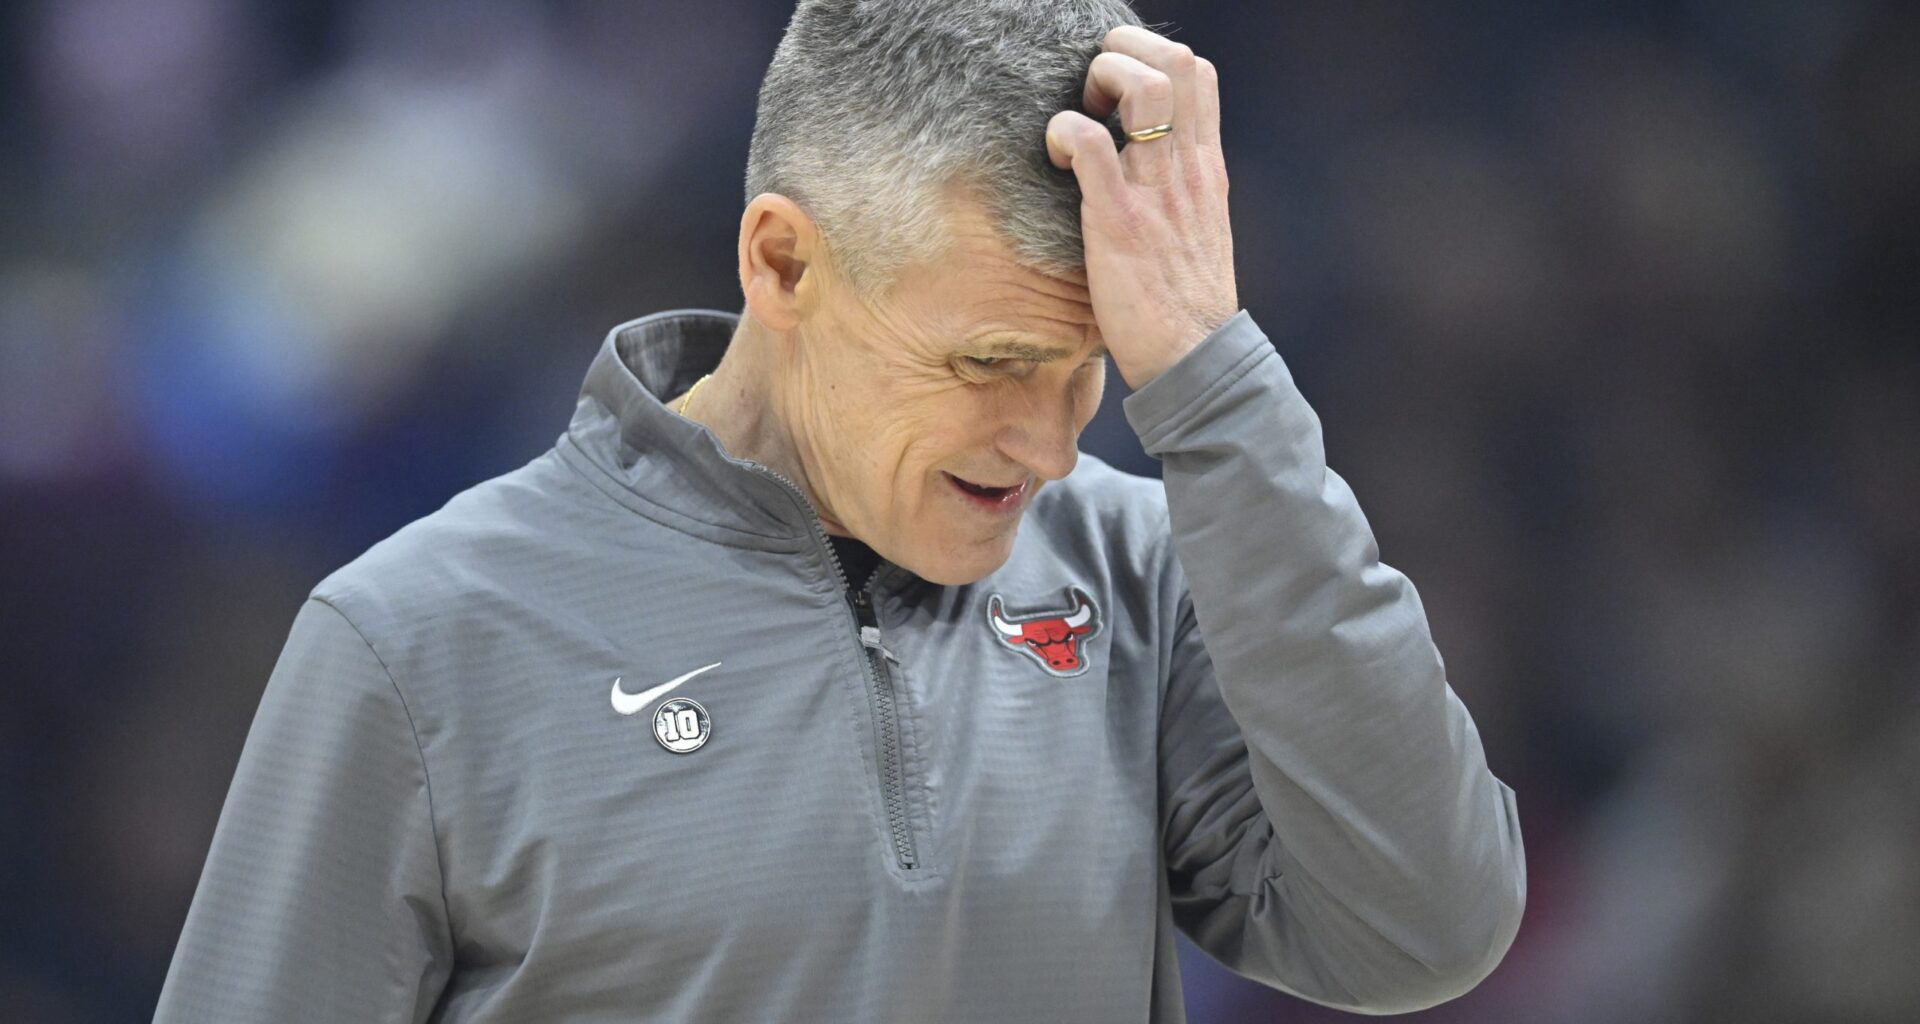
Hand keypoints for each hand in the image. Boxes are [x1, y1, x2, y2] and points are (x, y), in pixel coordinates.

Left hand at [1047, 26, 1238, 390]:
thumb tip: (1142, 170)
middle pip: (1174, 61)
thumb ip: (1176, 192)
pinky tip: (1054, 159)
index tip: (1115, 92)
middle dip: (1123, 55)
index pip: (1197, 74)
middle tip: (1090, 95)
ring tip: (1075, 119)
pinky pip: (1088, 143)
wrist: (1194, 360)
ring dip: (1097, 81)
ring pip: (1141, 86)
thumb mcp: (1196, 232)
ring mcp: (1156, 191)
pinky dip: (1062, 132)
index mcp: (1206, 168)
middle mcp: (1187, 168)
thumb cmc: (1184, 306)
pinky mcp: (1119, 220)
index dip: (1150, 59)